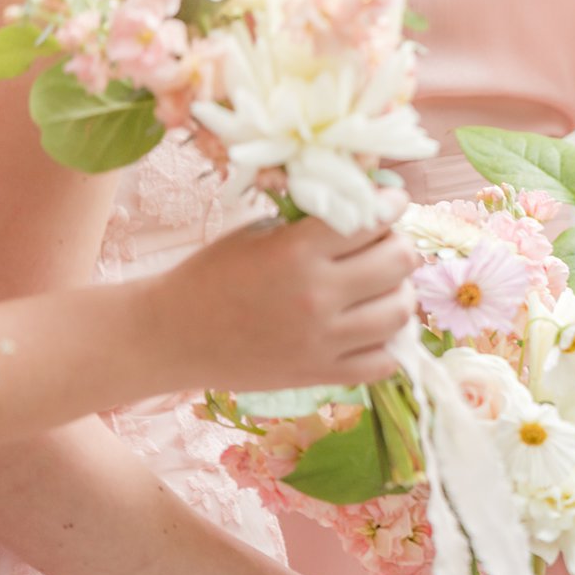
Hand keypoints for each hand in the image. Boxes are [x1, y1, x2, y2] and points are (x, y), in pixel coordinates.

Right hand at [150, 216, 418, 389]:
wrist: (172, 335)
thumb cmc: (214, 274)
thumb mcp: (260, 233)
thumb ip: (313, 221)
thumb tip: (367, 199)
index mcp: (297, 251)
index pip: (373, 220)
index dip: (390, 205)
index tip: (391, 202)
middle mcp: (316, 295)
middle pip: (399, 262)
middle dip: (399, 246)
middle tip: (386, 245)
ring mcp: (323, 340)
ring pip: (401, 312)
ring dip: (400, 293)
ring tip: (384, 287)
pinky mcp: (323, 374)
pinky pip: (386, 360)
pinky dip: (389, 343)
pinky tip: (373, 328)